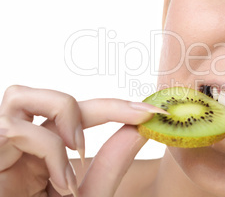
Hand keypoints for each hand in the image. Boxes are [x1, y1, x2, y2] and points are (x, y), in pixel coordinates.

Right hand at [0, 85, 164, 196]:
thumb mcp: (86, 196)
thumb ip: (110, 163)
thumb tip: (139, 130)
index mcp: (38, 154)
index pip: (76, 114)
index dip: (117, 106)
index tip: (153, 112)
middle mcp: (16, 148)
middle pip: (45, 95)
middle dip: (96, 105)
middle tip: (129, 126)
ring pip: (20, 97)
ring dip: (62, 116)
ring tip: (82, 152)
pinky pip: (13, 131)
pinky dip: (48, 149)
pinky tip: (62, 182)